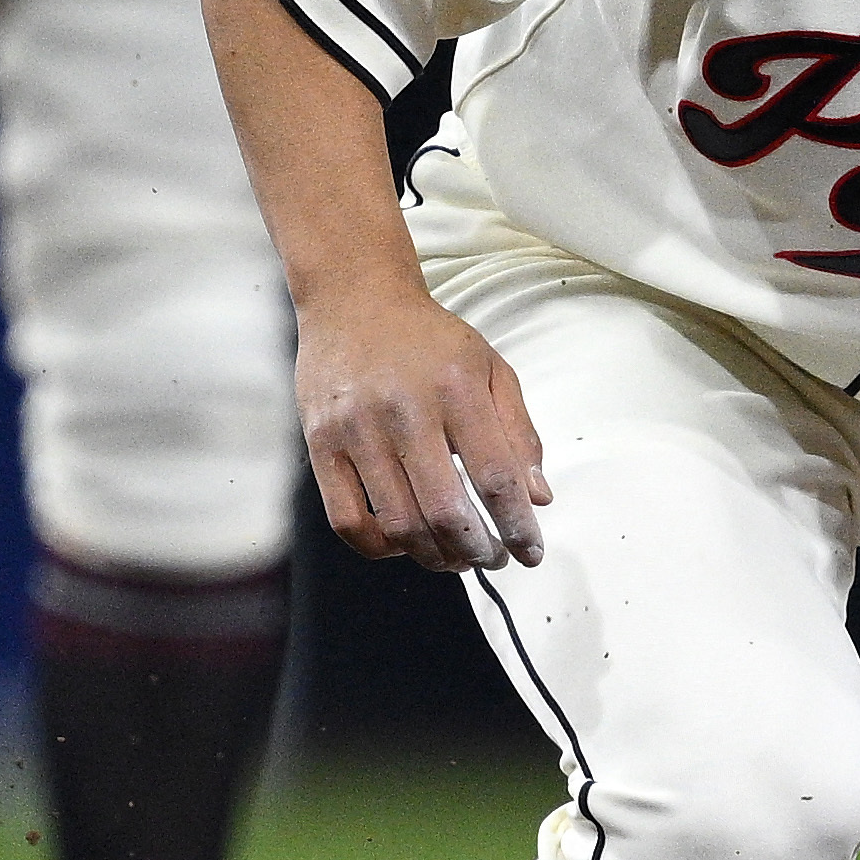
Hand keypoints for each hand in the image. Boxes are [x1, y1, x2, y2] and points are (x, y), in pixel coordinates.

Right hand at [294, 280, 551, 569]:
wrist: (355, 301)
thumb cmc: (430, 340)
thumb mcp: (492, 369)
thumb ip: (520, 434)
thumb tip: (538, 498)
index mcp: (456, 391)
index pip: (495, 477)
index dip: (518, 525)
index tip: (532, 552)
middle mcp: (404, 412)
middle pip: (446, 510)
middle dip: (479, 549)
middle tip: (495, 558)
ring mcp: (356, 431)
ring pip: (398, 522)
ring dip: (435, 555)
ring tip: (457, 558)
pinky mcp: (320, 444)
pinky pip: (346, 518)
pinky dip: (380, 546)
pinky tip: (405, 545)